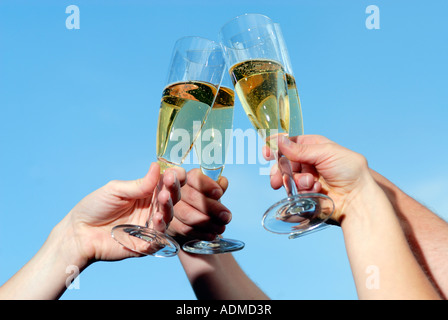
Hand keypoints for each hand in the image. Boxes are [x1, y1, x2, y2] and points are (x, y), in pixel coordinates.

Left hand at [62, 162, 185, 264]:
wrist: (78, 233)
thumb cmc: (94, 208)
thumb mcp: (115, 190)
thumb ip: (139, 184)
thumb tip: (157, 167)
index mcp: (145, 193)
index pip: (166, 184)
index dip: (174, 177)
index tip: (175, 171)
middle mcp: (150, 209)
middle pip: (171, 198)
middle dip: (173, 188)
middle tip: (170, 180)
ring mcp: (149, 226)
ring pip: (168, 216)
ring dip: (168, 205)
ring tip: (163, 197)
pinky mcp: (145, 244)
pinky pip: (159, 237)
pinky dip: (160, 226)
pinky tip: (157, 217)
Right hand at [168, 169, 231, 243]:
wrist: (187, 215)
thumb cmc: (200, 199)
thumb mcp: (209, 190)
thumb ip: (217, 185)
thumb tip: (223, 182)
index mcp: (185, 177)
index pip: (194, 177)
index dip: (207, 185)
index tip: (219, 193)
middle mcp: (174, 190)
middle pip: (191, 196)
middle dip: (211, 207)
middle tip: (226, 216)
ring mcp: (168, 207)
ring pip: (187, 214)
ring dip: (207, 222)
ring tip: (221, 227)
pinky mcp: (169, 224)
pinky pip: (184, 229)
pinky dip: (200, 233)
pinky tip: (211, 234)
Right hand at [264, 135, 372, 222]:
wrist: (357, 198)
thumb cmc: (349, 171)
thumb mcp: (326, 152)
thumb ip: (300, 149)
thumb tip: (279, 140)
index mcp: (315, 146)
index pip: (290, 143)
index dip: (277, 146)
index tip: (266, 152)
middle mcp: (309, 161)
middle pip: (284, 162)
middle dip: (280, 170)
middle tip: (275, 180)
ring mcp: (307, 177)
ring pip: (288, 177)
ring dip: (297, 181)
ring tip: (310, 184)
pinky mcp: (307, 193)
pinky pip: (295, 191)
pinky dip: (303, 191)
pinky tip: (316, 190)